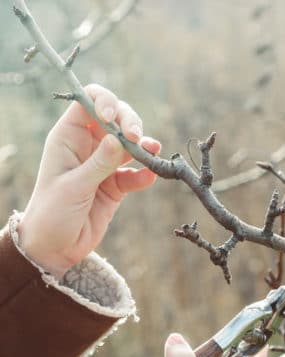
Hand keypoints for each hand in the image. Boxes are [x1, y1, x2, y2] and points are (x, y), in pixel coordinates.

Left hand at [18, 84, 160, 279]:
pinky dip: (145, 173)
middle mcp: (87, 147)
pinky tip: (151, 175)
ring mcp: (103, 166)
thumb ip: (99, 163)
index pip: (89, 103)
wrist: (56, 248)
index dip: (105, 103)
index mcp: (68, 138)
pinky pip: (135, 174)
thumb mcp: (74, 186)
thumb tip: (120, 139)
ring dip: (143, 146)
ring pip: (129, 145)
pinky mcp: (116, 186)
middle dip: (130, 123)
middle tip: (137, 139)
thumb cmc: (53, 213)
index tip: (114, 120)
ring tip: (152, 151)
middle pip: (116, 120)